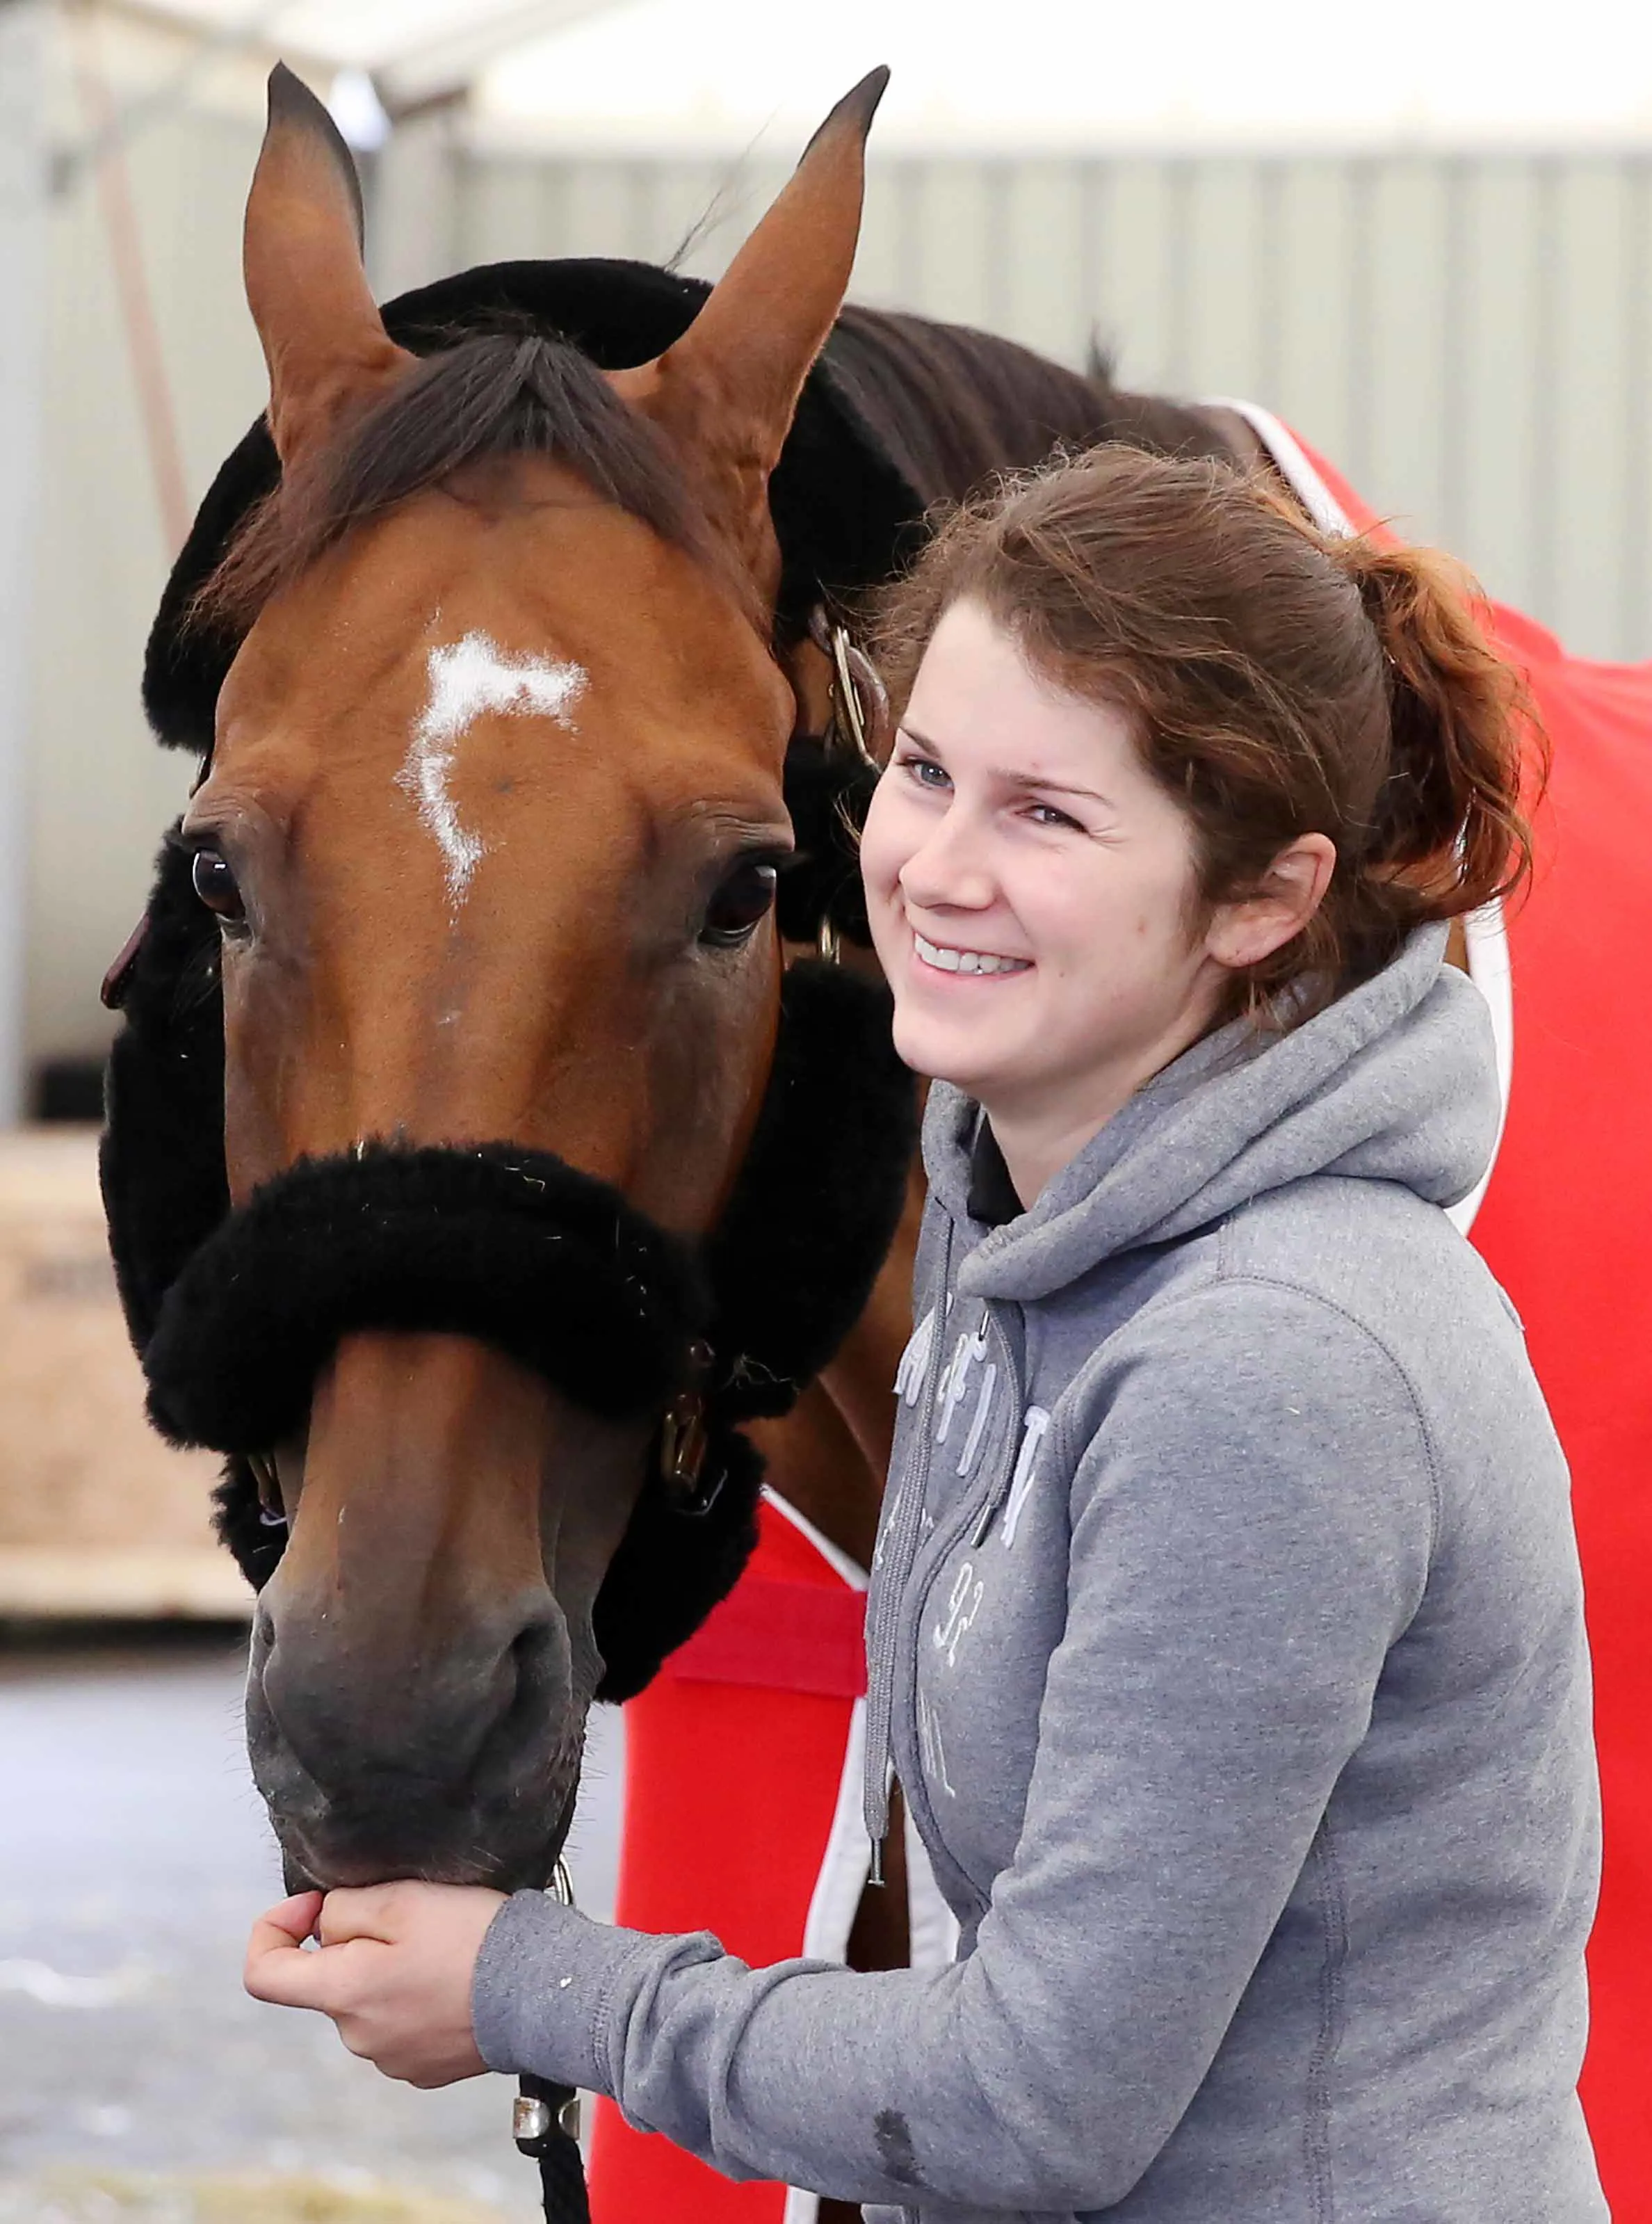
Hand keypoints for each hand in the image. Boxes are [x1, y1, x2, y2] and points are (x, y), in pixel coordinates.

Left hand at [244, 1881, 507, 2086]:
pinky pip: (401, 2024)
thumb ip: (344, 1908)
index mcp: (343, 1993)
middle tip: (411, 1915)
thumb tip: (323, 1925)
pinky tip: (455, 1978)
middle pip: (329, 1980)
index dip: (273, 1928)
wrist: (543, 1992)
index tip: (312, 1904)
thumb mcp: (402, 1899)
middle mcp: (358, 2036)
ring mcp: (392, 2059)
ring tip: (443, 1946)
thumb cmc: (473, 1940)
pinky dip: (416, 1997)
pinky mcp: (425, 2068)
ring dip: (389, 1970)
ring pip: (368, 2000)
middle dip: (356, 1942)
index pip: (263, 1974)